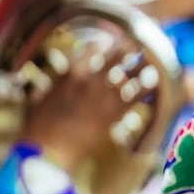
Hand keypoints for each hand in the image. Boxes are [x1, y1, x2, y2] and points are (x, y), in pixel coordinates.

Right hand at [20, 43, 153, 171]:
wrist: (50, 150)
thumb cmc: (38, 127)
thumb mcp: (38, 100)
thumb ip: (47, 87)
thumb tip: (45, 84)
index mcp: (69, 73)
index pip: (90, 49)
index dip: (101, 45)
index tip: (107, 44)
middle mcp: (89, 79)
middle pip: (113, 56)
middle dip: (124, 49)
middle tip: (132, 45)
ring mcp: (104, 95)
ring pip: (128, 73)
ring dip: (138, 64)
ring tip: (148, 58)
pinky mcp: (115, 113)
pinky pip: (136, 95)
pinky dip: (147, 87)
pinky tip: (156, 81)